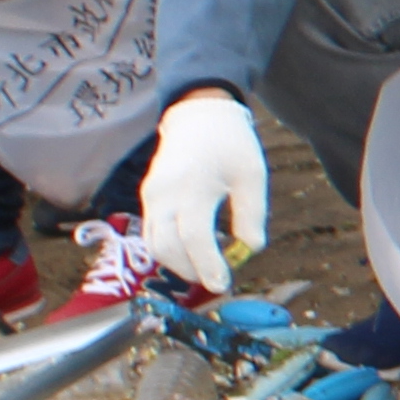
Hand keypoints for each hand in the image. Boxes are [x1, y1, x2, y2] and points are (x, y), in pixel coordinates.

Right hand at [141, 91, 272, 285]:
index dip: (208, 265)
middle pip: (167, 247)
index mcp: (192, 186)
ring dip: (177, 265)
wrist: (198, 116)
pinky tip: (193, 253)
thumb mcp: (252, 174)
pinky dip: (169, 250)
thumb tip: (251, 250)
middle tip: (217, 281)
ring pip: (154, 245)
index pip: (194, 237)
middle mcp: (163, 194)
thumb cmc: (230, 143)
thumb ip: (252, 213)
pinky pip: (151, 233)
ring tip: (206, 270)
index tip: (223, 284)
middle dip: (191, 271)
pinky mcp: (148, 198)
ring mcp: (151, 197)